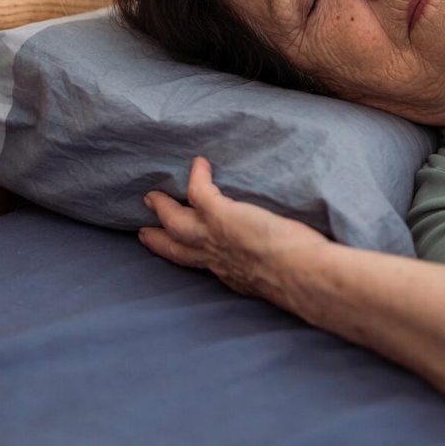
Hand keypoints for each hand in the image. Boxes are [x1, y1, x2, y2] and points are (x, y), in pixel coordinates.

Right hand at [140, 156, 325, 298]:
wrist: (298, 276)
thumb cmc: (300, 281)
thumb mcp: (279, 282)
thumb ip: (274, 274)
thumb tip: (294, 272)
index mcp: (230, 275)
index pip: (202, 266)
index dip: (188, 258)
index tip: (178, 253)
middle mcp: (215, 259)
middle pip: (177, 249)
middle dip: (159, 240)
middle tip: (144, 232)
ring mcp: (213, 235)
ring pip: (176, 221)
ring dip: (163, 208)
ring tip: (152, 195)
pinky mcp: (220, 215)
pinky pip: (199, 190)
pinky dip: (198, 176)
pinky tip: (199, 163)